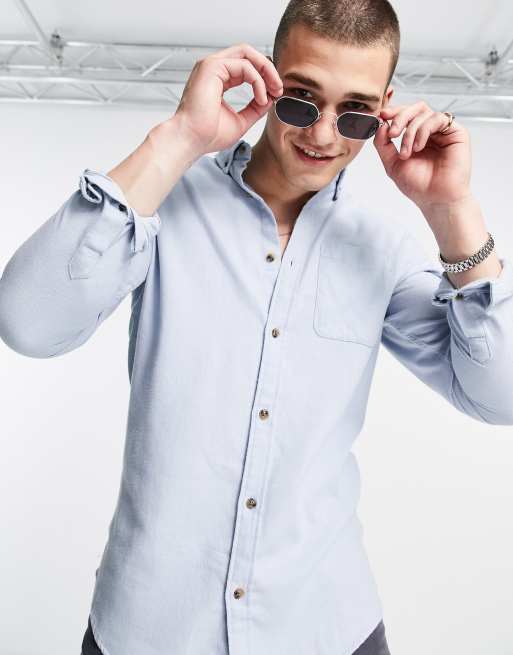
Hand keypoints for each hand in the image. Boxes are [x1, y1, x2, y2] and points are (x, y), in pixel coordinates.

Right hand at [173, 43, 282, 157]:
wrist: (191, 140)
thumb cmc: (208, 135)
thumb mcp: (241, 120)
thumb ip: (255, 108)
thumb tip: (271, 98)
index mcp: (218, 78)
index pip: (246, 66)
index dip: (264, 77)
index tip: (275, 94)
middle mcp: (213, 68)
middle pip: (248, 54)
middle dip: (268, 69)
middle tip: (279, 88)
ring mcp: (211, 65)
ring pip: (247, 54)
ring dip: (266, 71)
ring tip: (274, 91)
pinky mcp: (212, 67)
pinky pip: (244, 66)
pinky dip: (258, 82)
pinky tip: (261, 98)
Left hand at [372, 101, 471, 210]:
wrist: (436, 199)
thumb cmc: (418, 186)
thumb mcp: (392, 164)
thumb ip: (383, 144)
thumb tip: (380, 124)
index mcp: (417, 137)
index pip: (407, 115)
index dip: (394, 111)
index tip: (382, 115)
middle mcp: (431, 132)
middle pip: (416, 108)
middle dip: (400, 117)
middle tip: (392, 134)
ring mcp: (444, 131)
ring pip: (424, 113)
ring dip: (410, 131)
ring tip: (407, 153)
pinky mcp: (456, 132)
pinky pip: (437, 118)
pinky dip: (423, 131)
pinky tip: (419, 147)